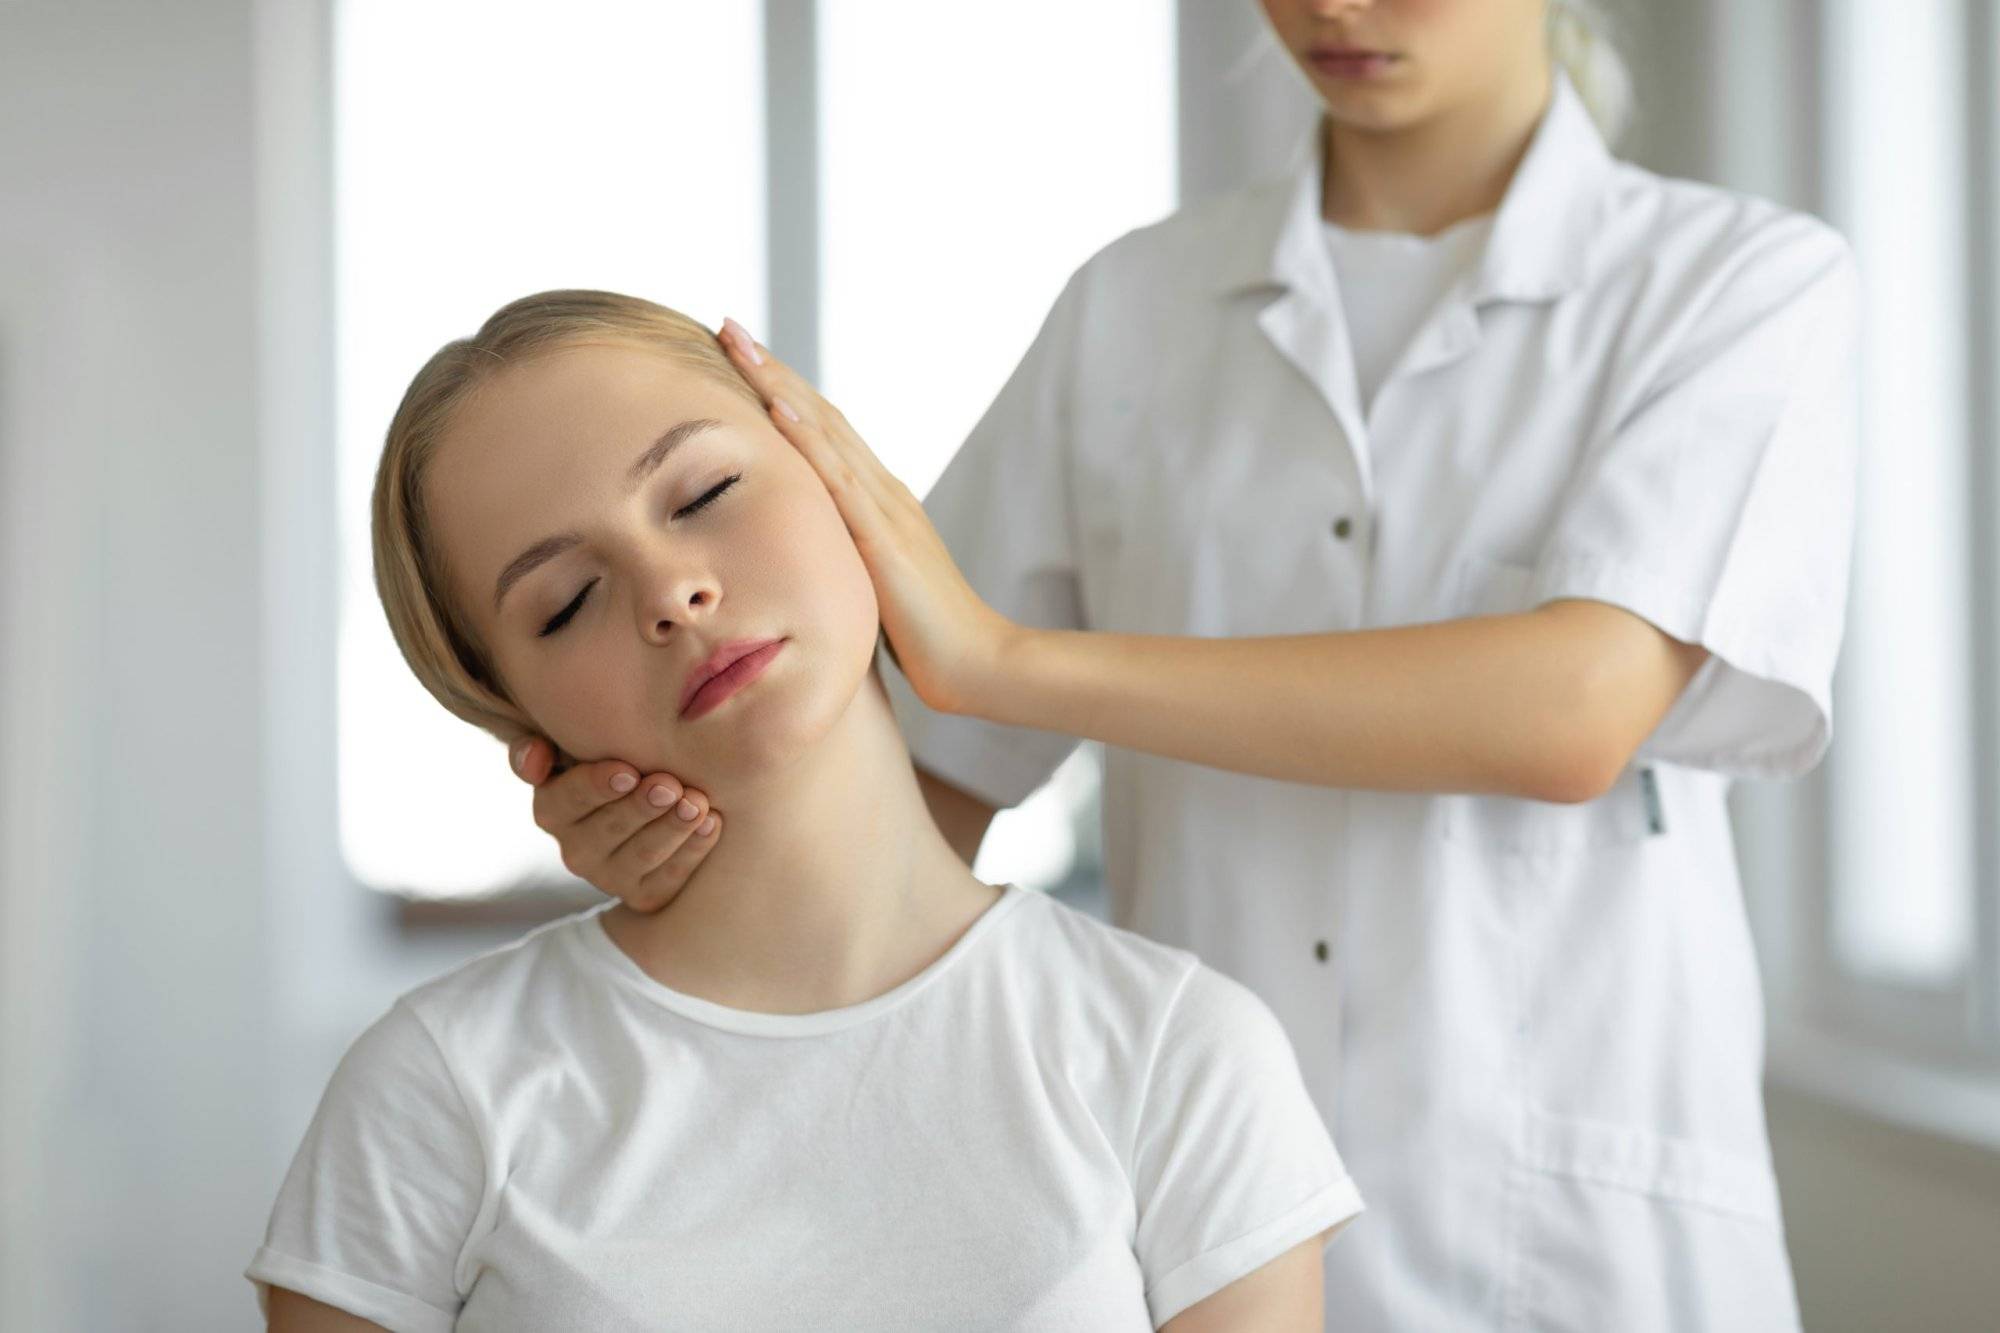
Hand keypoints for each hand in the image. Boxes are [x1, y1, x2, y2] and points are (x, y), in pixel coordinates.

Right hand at [509, 735, 722, 912]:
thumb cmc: (610, 765)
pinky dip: (692, 850)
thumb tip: (535, 756)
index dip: (596, 786)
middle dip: (641, 806)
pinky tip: (711, 823)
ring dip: (671, 828)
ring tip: (696, 803)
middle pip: (609, 828)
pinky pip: (669, 877)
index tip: (628, 771)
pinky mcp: (644, 894)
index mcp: (552, 809)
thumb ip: (539, 750)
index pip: (566, 799)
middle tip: (670, 785)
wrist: (646, 813)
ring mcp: (610, 876)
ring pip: (642, 855)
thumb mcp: (570, 752)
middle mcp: (575, 849)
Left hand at [717, 317, 1016, 714]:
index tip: (741, 359)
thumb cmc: (929, 641)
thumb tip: (805, 567)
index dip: (782, 393)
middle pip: (820, 415)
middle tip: (729, 326)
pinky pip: (838, 479)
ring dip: (779, 384)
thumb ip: (846, 566)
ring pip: (825, 431)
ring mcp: (885, 508)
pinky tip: (777, 407)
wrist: (980, 664)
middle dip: (772, 369)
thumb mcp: (873, 591)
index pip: (823, 434)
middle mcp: (883, 491)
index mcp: (879, 503)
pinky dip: (807, 438)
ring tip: (740, 344)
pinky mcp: (883, 538)